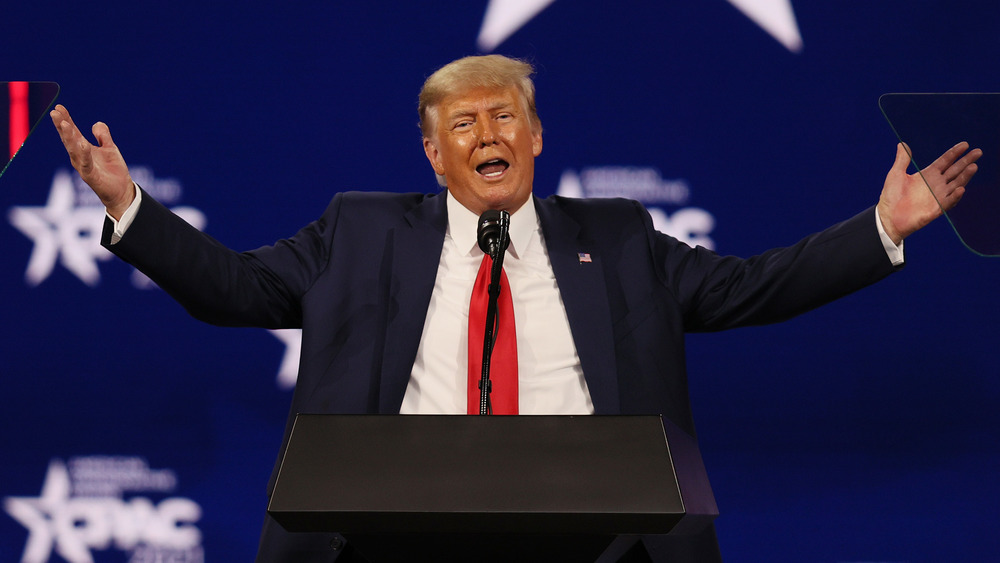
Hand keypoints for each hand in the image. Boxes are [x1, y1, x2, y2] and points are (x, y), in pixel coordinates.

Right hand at [50, 104, 134, 219]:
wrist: (121, 191)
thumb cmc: (113, 171)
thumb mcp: (109, 149)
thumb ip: (103, 136)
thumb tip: (96, 123)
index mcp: (83, 149)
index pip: (72, 132)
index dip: (66, 119)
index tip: (59, 107)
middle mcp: (79, 157)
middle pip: (69, 139)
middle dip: (62, 126)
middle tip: (55, 112)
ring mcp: (83, 167)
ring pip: (73, 150)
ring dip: (68, 137)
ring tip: (64, 123)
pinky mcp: (91, 176)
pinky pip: (86, 164)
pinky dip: (84, 153)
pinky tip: (82, 143)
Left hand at [877, 141, 980, 244]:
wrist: (887, 216)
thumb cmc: (891, 196)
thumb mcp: (896, 174)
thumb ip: (902, 159)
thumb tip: (902, 144)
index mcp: (928, 174)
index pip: (945, 161)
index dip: (955, 153)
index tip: (965, 144)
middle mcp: (936, 184)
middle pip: (955, 170)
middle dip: (966, 161)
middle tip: (978, 152)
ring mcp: (938, 196)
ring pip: (956, 184)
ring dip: (965, 176)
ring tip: (973, 167)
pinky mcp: (936, 208)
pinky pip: (948, 201)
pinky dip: (955, 196)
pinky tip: (961, 189)